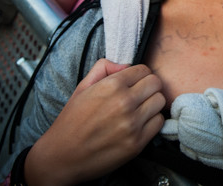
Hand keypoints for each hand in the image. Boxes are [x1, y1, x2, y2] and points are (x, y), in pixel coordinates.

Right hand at [25, 60, 164, 185]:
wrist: (62, 156)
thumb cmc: (71, 122)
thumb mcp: (82, 88)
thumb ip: (103, 68)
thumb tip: (124, 65)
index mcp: (111, 85)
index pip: (144, 69)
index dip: (140, 75)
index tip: (136, 82)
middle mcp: (124, 102)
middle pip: (156, 84)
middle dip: (149, 87)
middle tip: (140, 94)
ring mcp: (132, 123)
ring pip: (160, 102)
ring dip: (152, 104)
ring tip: (140, 109)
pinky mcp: (137, 143)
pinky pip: (159, 123)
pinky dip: (152, 122)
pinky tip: (139, 123)